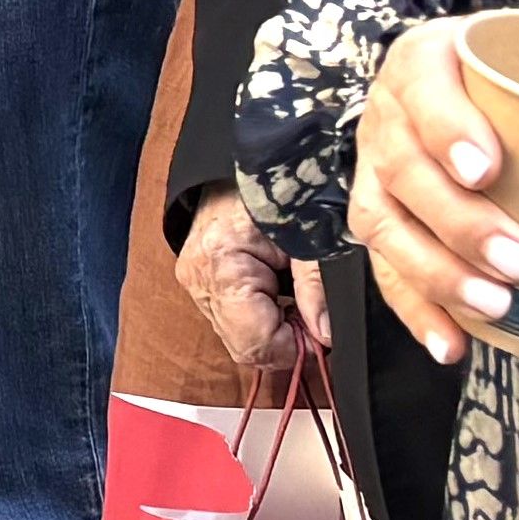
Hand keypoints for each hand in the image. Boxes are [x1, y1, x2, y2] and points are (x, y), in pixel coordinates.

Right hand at [173, 190, 311, 380]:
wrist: (239, 172)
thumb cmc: (276, 196)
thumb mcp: (306, 239)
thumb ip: (316, 288)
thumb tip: (325, 335)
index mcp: (223, 264)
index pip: (256, 341)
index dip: (294, 347)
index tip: (320, 335)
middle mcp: (199, 280)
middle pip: (245, 348)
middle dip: (284, 344)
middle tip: (311, 323)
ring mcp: (193, 283)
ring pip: (236, 341)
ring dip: (270, 335)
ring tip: (293, 305)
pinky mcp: (196, 285)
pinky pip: (229, 324)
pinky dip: (257, 322)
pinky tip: (274, 300)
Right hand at [348, 19, 518, 366]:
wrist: (457, 76)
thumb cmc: (513, 76)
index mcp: (426, 61)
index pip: (423, 90)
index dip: (447, 130)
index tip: (489, 171)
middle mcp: (388, 115)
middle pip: (405, 169)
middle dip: (458, 222)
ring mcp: (376, 170)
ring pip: (385, 224)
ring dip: (437, 273)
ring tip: (495, 306)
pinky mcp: (381, 217)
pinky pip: (384, 268)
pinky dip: (416, 310)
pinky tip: (452, 344)